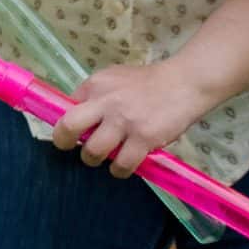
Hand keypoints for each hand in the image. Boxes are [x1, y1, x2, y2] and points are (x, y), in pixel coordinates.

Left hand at [50, 61, 215, 178]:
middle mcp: (105, 102)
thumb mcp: (114, 78)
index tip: (68, 133)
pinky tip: (122, 167)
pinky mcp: (144, 138)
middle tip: (72, 148)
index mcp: (95, 85)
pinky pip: (122, 164)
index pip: (66, 106)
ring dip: (94, 159)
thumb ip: (96, 95)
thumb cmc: (148, 82)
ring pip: (93, 151)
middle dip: (64, 142)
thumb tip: (78, 116)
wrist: (184, 83)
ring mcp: (124, 121)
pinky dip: (119, 170)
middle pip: (69, 126)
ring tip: (102, 158)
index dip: (64, 122)